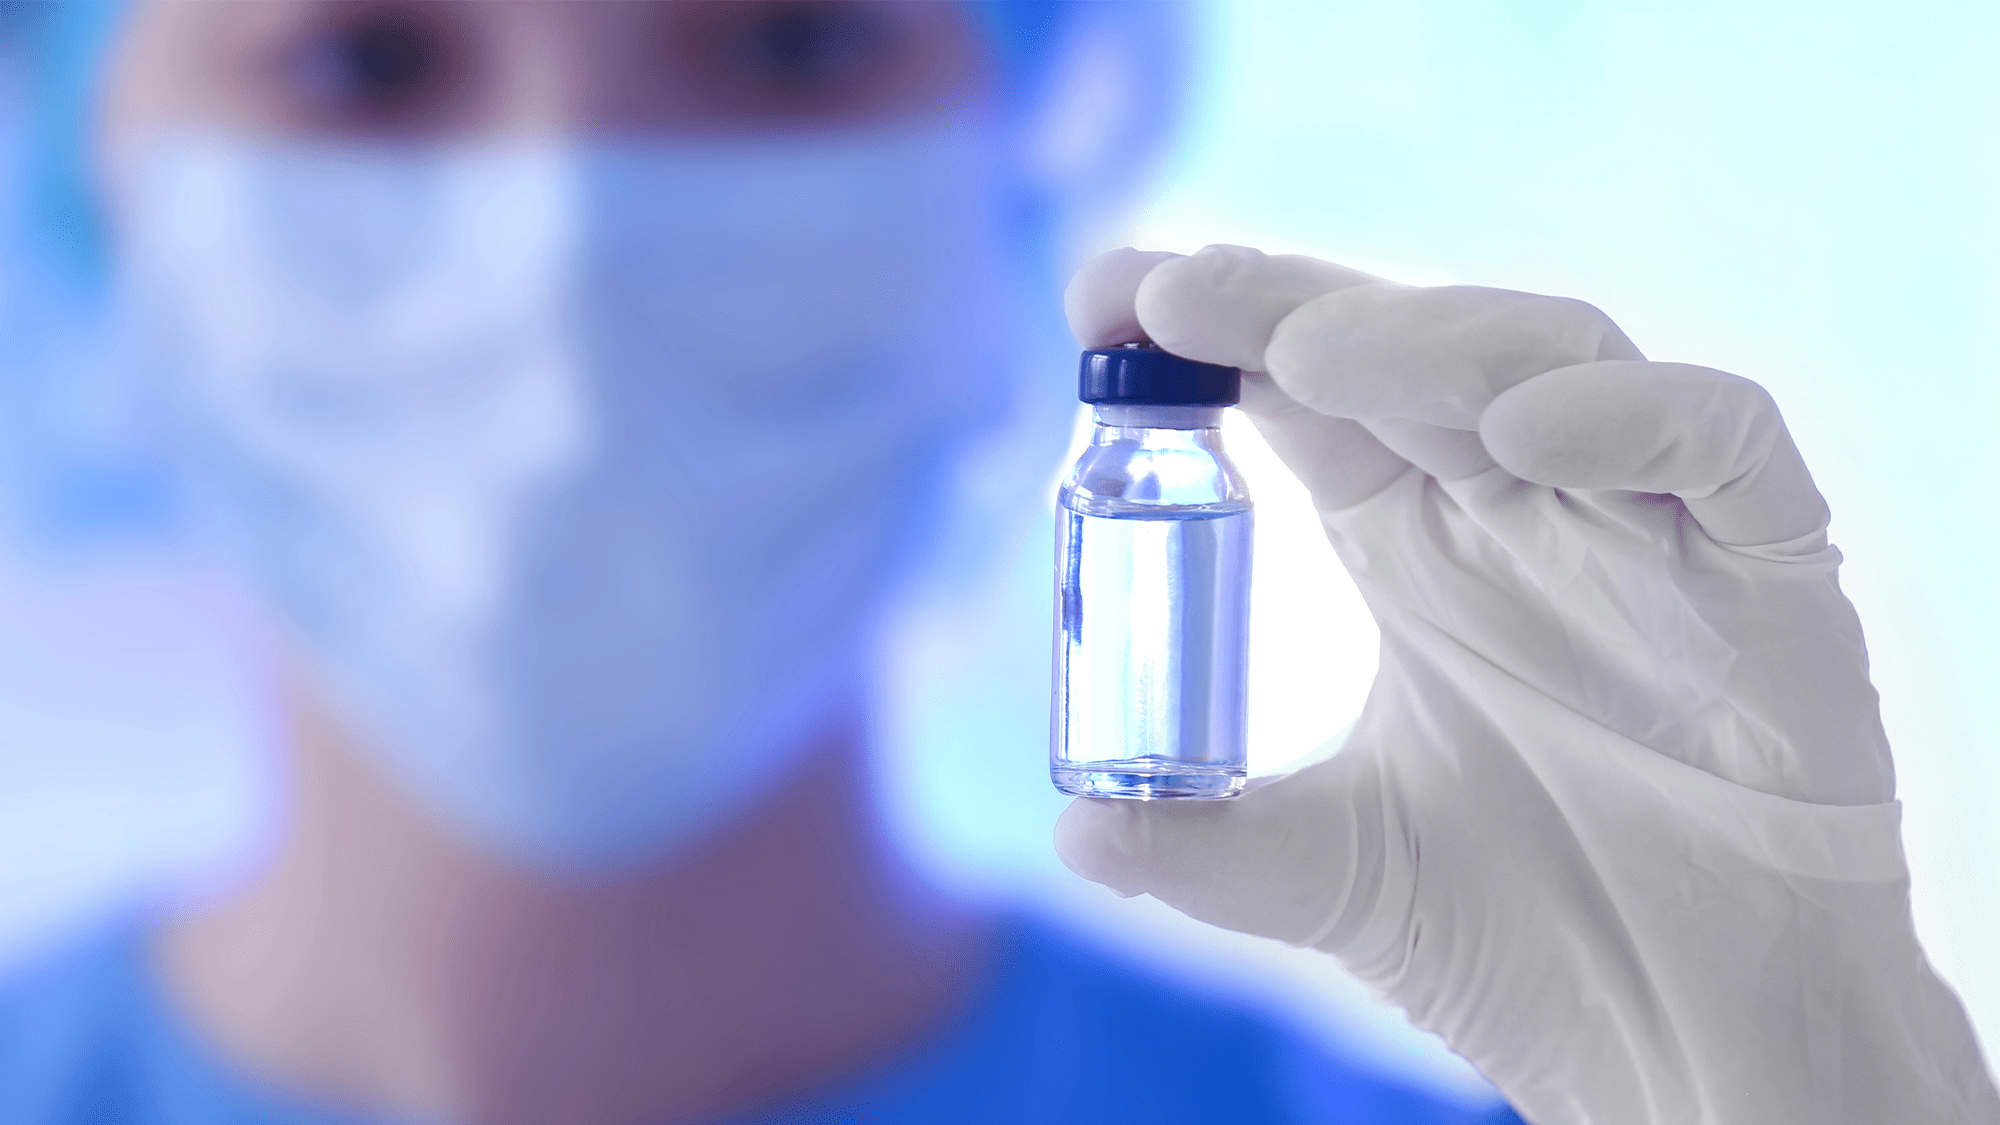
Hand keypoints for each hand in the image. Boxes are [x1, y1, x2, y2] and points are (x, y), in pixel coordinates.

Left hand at [1056, 245, 1998, 1124]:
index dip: (1214, 332)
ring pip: (1552, 357)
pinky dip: (1631, 417)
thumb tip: (1072, 832)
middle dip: (1290, 305)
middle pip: (1409, 350)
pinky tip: (1523, 433)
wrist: (1693, 1044)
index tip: (1102, 299)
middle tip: (1175, 295)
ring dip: (1430, 341)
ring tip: (1305, 355)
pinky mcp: (1769, 567)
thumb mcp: (1334, 875)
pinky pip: (1719, 440)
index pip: (1306, 397)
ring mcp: (1643, 528)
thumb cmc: (1533, 943)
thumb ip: (1203, 849)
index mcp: (1411, 549)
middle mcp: (1518, 512)